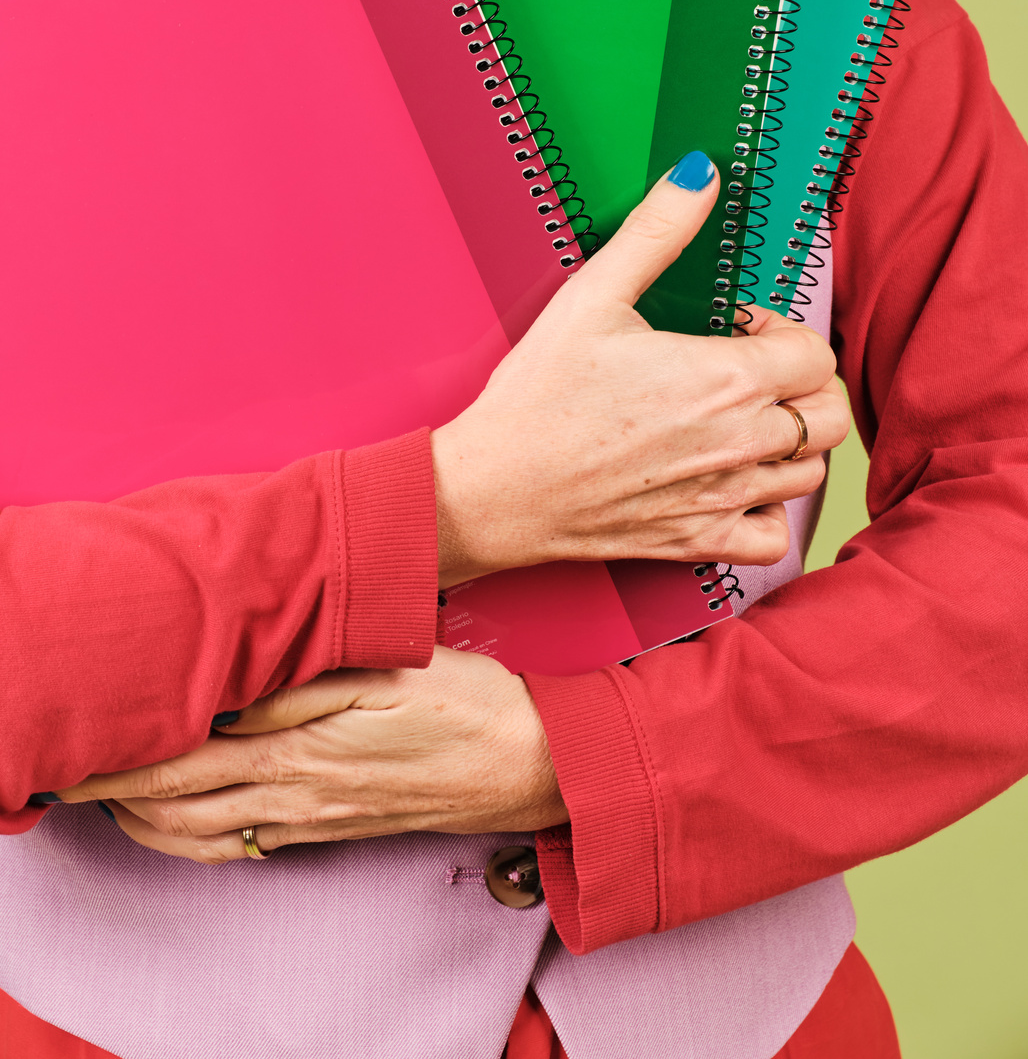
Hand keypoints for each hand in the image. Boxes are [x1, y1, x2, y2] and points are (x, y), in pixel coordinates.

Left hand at [58, 649, 566, 862]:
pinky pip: (241, 847)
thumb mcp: (382, 674)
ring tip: (109, 804)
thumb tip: (224, 699)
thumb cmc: (461, 704)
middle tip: (69, 781)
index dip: (120, 765)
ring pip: (203, 837)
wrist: (524, 766)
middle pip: (177, 808)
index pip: (180, 765)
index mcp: (297, 751)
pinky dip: (193, 842)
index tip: (76, 756)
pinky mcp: (332, 830)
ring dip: (146, 825)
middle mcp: (295, 796)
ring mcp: (312, 821)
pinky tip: (185, 826)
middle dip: (114, 797)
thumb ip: (298, 686)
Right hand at [433, 158, 847, 586]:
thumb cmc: (538, 395)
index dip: (781, 332)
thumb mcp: (591, 294)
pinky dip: (769, 509)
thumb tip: (701, 176)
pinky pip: (775, 536)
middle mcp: (740, 442)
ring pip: (812, 472)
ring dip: (790, 442)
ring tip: (740, 422)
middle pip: (829, 414)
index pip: (816, 354)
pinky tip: (733, 481)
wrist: (496, 488)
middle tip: (749, 374)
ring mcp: (723, 496)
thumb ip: (656, 231)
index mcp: (726, 378)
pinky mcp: (699, 540)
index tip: (737, 330)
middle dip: (801, 386)